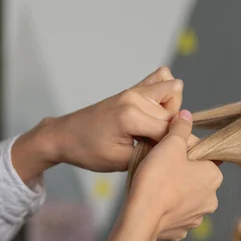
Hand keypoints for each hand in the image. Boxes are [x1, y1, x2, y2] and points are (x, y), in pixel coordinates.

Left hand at [11, 67, 182, 180]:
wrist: (65, 135)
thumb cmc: (89, 151)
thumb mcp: (120, 162)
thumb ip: (150, 155)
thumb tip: (175, 150)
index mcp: (131, 116)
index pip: (169, 132)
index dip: (173, 148)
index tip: (170, 158)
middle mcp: (135, 97)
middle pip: (174, 114)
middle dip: (170, 132)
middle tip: (152, 147)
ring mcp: (135, 90)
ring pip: (173, 92)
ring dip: (170, 111)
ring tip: (153, 128)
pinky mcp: (133, 88)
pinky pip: (161, 79)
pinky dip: (165, 93)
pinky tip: (154, 111)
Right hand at [128, 110, 222, 240]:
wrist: (141, 216)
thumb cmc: (158, 178)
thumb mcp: (170, 144)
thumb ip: (180, 128)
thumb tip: (186, 116)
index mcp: (213, 177)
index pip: (206, 158)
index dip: (188, 153)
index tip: (172, 152)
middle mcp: (211, 199)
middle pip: (196, 178)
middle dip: (181, 173)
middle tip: (161, 167)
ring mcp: (196, 218)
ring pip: (185, 198)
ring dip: (174, 192)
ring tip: (154, 185)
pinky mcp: (179, 231)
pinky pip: (174, 215)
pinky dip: (165, 209)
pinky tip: (153, 202)